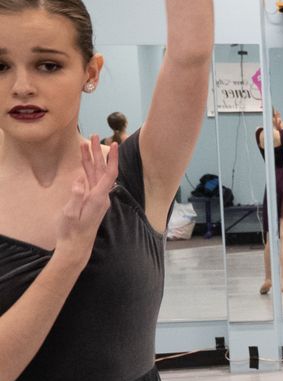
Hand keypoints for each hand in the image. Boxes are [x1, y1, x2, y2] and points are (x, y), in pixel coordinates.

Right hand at [55, 137, 118, 254]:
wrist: (75, 246)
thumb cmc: (72, 231)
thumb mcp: (70, 214)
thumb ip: (76, 197)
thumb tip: (79, 180)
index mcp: (98, 198)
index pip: (109, 174)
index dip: (112, 159)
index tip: (114, 144)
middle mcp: (100, 196)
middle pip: (102, 170)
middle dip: (98, 152)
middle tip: (93, 135)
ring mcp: (96, 198)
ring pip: (94, 173)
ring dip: (90, 159)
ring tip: (84, 143)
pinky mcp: (90, 200)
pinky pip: (90, 180)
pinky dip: (86, 169)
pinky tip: (82, 161)